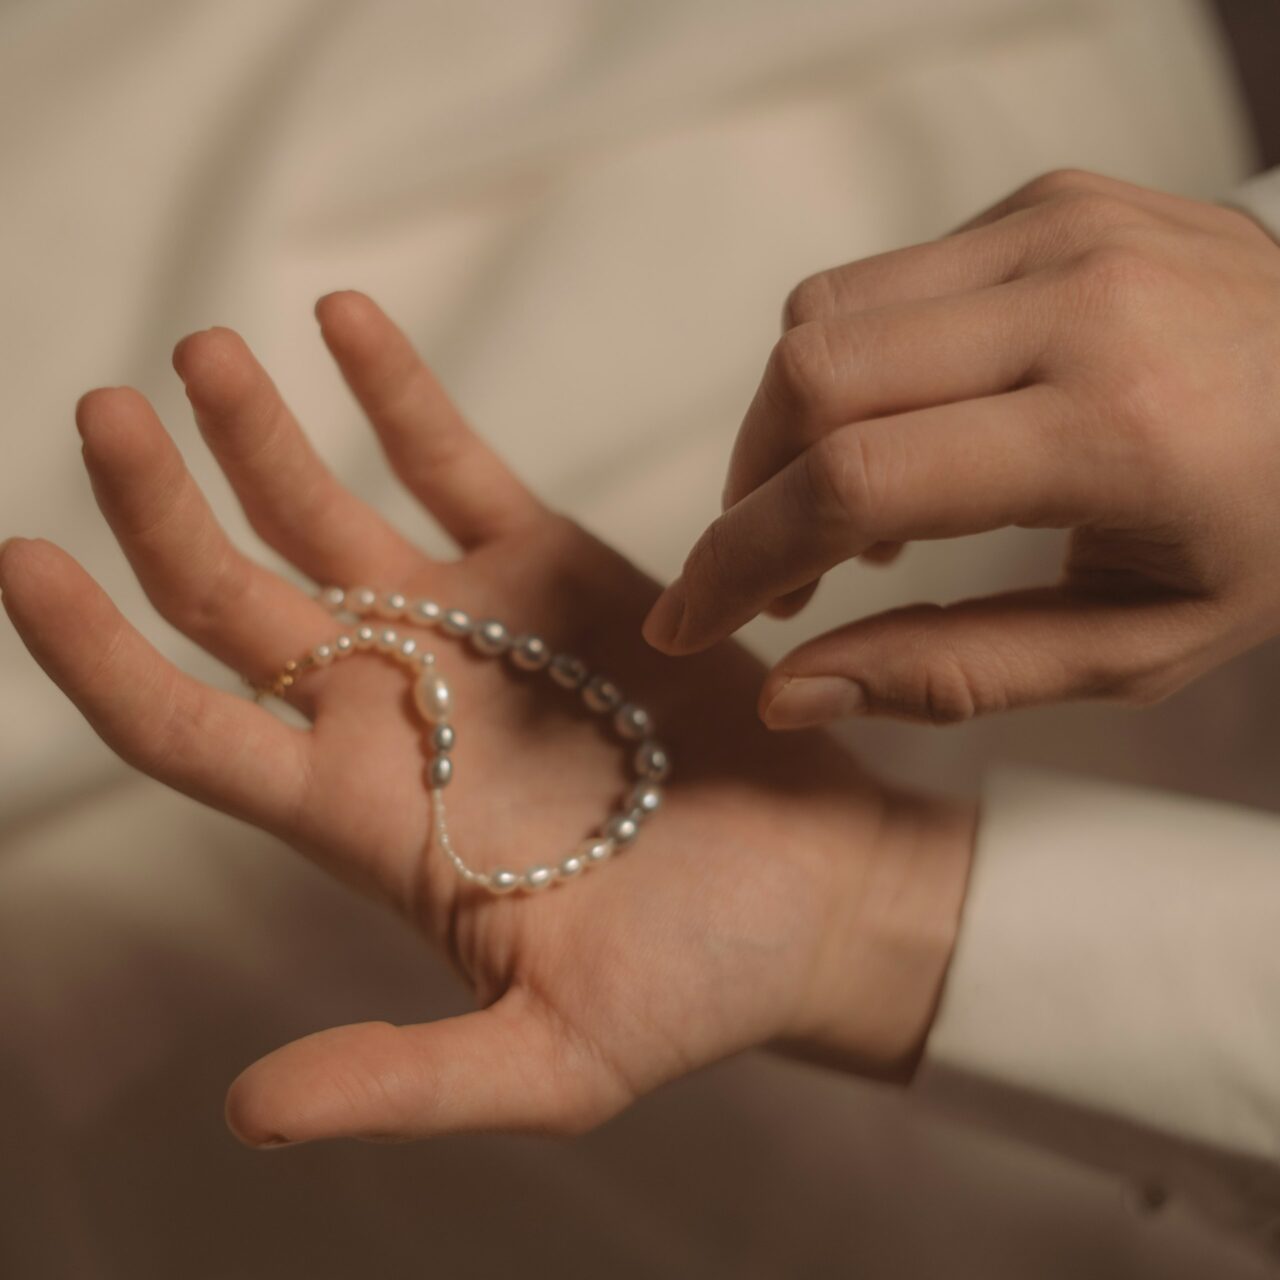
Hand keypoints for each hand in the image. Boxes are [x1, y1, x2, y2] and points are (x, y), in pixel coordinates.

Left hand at [0, 292, 973, 1146]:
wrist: (823, 899)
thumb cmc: (702, 985)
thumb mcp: (554, 1059)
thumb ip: (405, 1081)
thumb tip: (249, 1118)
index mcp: (368, 819)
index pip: (188, 728)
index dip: (94, 654)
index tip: (23, 557)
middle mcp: (396, 712)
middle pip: (235, 597)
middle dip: (159, 505)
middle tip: (104, 410)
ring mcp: (470, 630)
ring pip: (329, 515)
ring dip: (258, 434)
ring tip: (203, 351)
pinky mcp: (554, 572)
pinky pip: (456, 466)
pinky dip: (398, 395)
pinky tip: (344, 318)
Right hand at [642, 168, 1279, 726]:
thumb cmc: (1276, 529)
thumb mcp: (1136, 649)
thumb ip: (954, 675)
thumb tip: (791, 691)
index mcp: (1120, 430)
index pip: (859, 480)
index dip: (741, 561)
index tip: (688, 618)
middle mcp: (1083, 301)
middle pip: (812, 378)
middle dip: (748, 493)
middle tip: (769, 574)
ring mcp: (1062, 230)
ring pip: (823, 316)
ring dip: (786, 428)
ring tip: (840, 514)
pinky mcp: (1045, 204)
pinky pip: (880, 283)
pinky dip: (849, 371)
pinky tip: (902, 433)